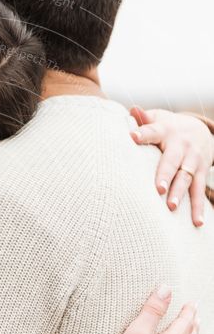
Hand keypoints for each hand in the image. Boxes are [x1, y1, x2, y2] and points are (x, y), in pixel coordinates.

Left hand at [130, 107, 213, 226]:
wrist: (201, 130)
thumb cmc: (168, 128)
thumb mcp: (158, 119)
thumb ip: (144, 119)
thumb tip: (132, 110)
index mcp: (166, 131)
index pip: (152, 131)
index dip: (143, 133)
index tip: (132, 137)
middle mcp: (181, 146)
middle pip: (172, 161)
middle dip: (165, 174)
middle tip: (157, 189)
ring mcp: (193, 161)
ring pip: (186, 178)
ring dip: (180, 193)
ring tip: (171, 207)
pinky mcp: (201, 173)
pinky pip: (200, 191)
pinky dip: (199, 207)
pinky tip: (197, 223)